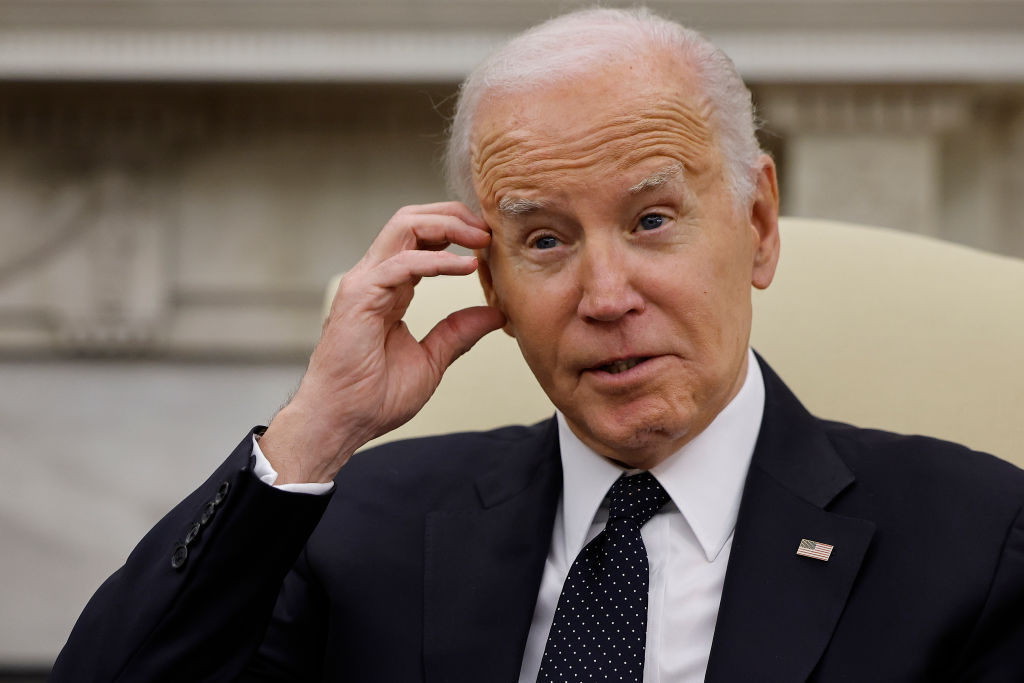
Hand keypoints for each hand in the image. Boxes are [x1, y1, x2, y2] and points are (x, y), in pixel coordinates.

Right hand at [260, 203, 505, 483]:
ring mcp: (364, 283)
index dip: (456, 231)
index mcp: (390, 289)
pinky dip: (437, 260)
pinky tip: (465, 267)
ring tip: (480, 238)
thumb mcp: (431, 360)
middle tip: (488, 230)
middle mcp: (375, 278)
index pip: (420, 239)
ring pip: (404, 227)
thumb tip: (495, 313)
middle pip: (412, 220)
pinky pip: (402, 263)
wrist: (343, 422)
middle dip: (453, 216)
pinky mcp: (359, 296)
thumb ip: (459, 332)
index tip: (489, 242)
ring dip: (447, 226)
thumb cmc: (374, 397)